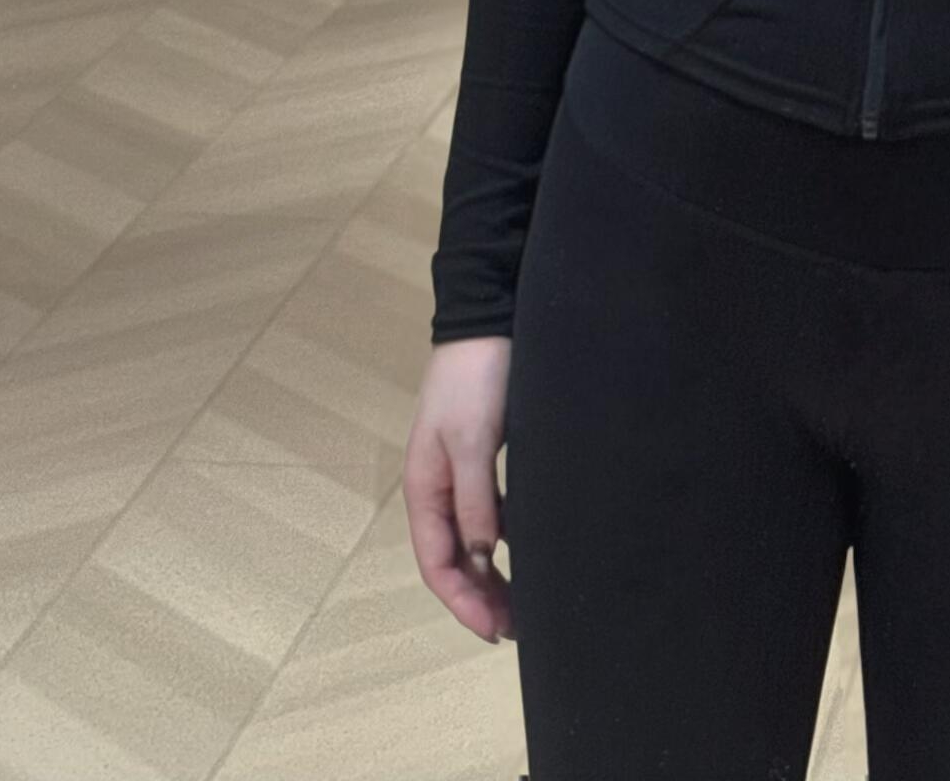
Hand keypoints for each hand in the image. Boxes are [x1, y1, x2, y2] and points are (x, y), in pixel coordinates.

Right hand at [404, 336, 514, 643]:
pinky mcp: (481, 458)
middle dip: (479, 597)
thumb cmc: (476, 380)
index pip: (437, 563)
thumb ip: (475, 498)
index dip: (464, 601)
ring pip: (471, 540)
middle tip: (517, 628)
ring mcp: (458, 473)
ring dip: (490, 574)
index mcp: (424, 487)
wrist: (486, 318)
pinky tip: (524, 552)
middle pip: (452, 558)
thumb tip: (482, 556)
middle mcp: (437, 487)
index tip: (496, 630)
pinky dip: (502, 542)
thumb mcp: (473, 440)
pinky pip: (488, 515)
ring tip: (521, 603)